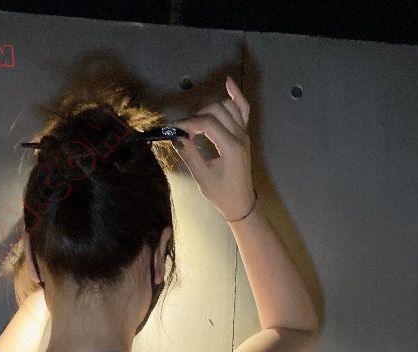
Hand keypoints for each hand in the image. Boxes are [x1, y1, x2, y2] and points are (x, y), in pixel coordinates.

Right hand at [172, 76, 255, 220]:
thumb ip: (190, 155)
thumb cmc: (222, 194)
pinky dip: (236, 94)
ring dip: (210, 108)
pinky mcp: (244, 133)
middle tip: (182, 130)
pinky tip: (227, 82)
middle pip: (217, 110)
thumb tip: (176, 137)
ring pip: (228, 106)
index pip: (208, 123)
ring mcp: (244, 132)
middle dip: (196, 116)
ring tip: (196, 122)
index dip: (188, 123)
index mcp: (231, 147)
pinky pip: (243, 108)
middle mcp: (240, 135)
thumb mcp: (202, 178)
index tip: (173, 129)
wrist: (241, 203)